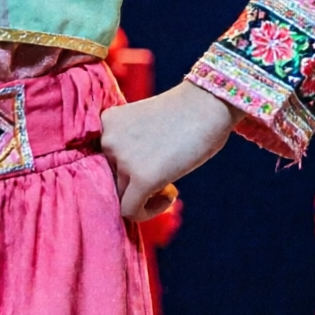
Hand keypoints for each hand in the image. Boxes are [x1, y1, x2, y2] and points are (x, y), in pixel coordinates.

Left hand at [101, 81, 232, 222]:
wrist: (210, 103)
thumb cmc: (187, 112)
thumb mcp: (146, 124)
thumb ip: (131, 147)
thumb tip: (130, 183)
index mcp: (107, 123)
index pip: (104, 161)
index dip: (126, 170)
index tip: (150, 165)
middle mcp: (108, 140)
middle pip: (111, 180)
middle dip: (135, 184)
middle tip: (163, 178)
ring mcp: (123, 159)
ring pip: (121, 197)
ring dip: (145, 196)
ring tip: (169, 185)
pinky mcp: (142, 178)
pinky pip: (132, 211)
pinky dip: (149, 211)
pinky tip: (170, 194)